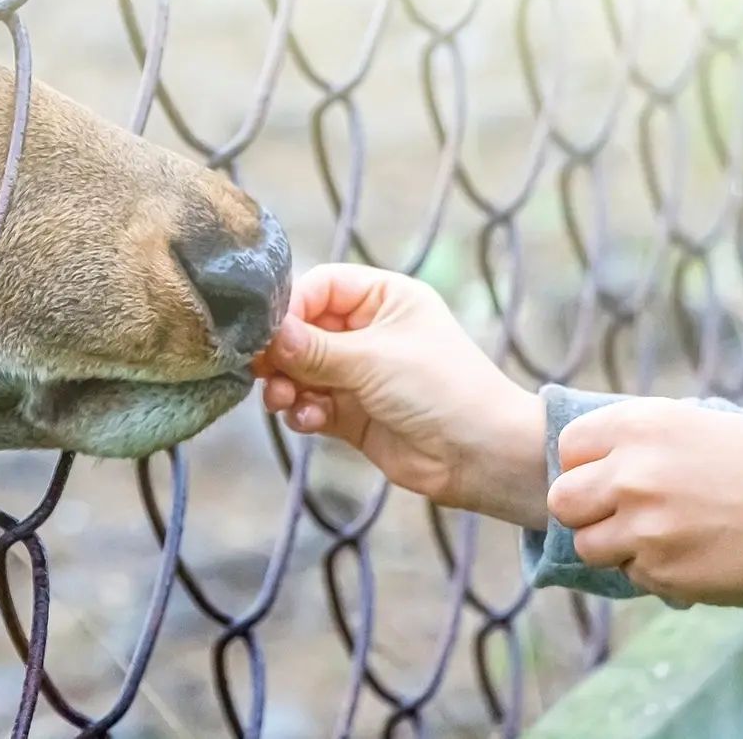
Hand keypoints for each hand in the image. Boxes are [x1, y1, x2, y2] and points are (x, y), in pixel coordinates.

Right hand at [253, 262, 548, 527]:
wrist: (481, 456)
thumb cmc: (442, 389)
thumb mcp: (374, 359)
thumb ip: (314, 349)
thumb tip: (265, 336)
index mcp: (384, 298)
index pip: (321, 286)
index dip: (291, 306)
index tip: (267, 331)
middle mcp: (369, 331)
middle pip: (303, 330)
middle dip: (281, 352)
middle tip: (261, 370)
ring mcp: (359, 374)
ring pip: (301, 370)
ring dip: (285, 384)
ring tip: (282, 400)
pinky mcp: (351, 413)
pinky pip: (310, 404)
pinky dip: (302, 411)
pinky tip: (309, 420)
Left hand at [547, 397, 742, 606]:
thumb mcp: (697, 422)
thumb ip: (640, 437)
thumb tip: (593, 457)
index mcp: (638, 425)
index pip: (569, 448)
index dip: (586, 463)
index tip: (610, 472)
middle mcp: (631, 474)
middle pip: (564, 500)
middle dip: (586, 508)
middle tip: (620, 511)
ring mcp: (643, 527)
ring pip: (589, 545)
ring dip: (614, 544)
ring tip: (659, 534)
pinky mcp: (662, 572)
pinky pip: (632, 575)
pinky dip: (653, 570)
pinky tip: (693, 553)